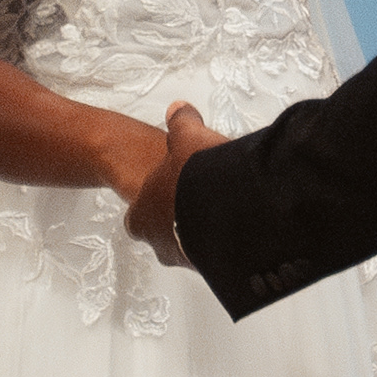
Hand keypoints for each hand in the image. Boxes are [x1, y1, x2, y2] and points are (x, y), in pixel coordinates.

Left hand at [125, 101, 232, 266]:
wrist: (230, 209)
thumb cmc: (196, 178)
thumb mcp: (186, 139)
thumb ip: (180, 124)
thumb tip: (178, 109)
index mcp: (142, 216)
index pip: (137, 217)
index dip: (151, 202)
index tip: (167, 192)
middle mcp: (160, 242)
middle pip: (165, 233)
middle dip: (180, 219)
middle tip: (199, 199)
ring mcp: (186, 258)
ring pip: (191, 246)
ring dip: (203, 231)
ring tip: (223, 210)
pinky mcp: (214, 267)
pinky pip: (217, 255)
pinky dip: (224, 243)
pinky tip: (238, 224)